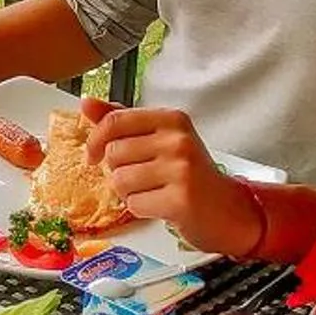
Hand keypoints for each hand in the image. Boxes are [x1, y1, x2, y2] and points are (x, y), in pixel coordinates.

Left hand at [81, 99, 263, 258]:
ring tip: (154, 192)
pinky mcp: (181, 199)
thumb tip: (86, 104)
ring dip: (129, 192)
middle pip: (114, 153)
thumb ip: (122, 121)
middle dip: (119, 171)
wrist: (229, 210)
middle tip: (144, 178)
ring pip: (120, 180)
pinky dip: (142, 209)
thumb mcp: (159, 139)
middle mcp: (178, 139)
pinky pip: (134, 204)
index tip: (94, 155)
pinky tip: (161, 205)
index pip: (115, 120)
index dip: (95, 140)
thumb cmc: (191, 174)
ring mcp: (181, 169)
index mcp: (171, 119)